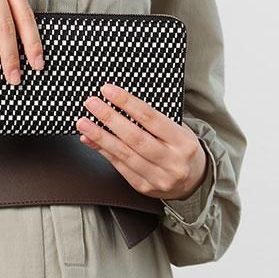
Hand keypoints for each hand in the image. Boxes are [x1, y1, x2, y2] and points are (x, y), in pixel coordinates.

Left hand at [76, 82, 207, 199]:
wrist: (195, 181)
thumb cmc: (181, 148)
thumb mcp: (178, 129)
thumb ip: (153, 119)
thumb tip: (120, 103)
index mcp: (182, 141)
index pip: (151, 118)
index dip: (127, 103)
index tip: (108, 91)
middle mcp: (171, 161)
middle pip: (135, 137)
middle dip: (110, 118)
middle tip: (92, 104)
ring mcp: (157, 177)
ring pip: (124, 154)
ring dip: (100, 136)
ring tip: (83, 123)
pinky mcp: (143, 187)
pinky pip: (118, 166)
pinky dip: (102, 151)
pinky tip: (90, 139)